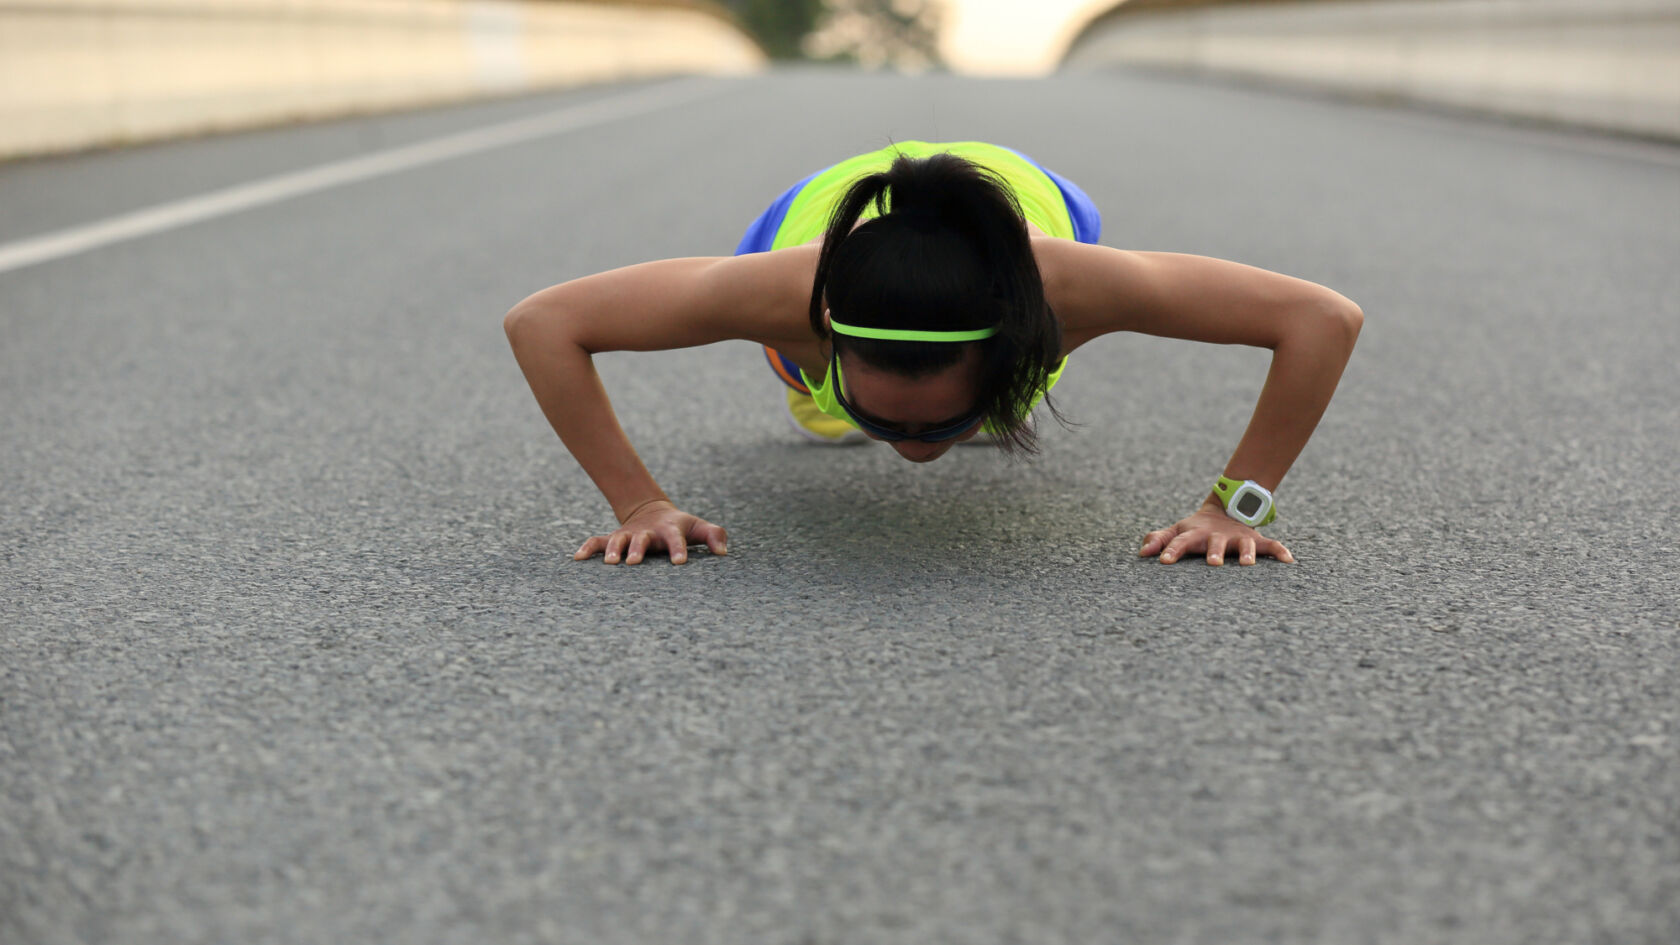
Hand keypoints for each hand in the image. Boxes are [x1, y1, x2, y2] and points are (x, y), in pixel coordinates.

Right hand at [574, 500, 728, 564]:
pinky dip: (587, 548)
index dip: (678, 549)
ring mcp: (629, 535)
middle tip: (633, 562)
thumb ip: (714, 536)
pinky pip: (597, 542)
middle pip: (641, 539)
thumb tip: (723, 553)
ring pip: (617, 540)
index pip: (676, 539)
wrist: (654, 512)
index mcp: (670, 530)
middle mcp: (647, 533)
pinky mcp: (614, 539)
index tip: (680, 562)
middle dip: (636, 550)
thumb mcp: (698, 528)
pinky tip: (577, 558)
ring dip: (613, 550)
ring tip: (609, 563)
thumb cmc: (681, 527)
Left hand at [1140, 500, 1293, 565]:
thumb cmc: (1195, 529)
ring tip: (1247, 564)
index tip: (1163, 560)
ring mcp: (1238, 538)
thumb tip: (1142, 552)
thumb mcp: (1177, 530)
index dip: (1171, 549)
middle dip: (1214, 552)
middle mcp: (1218, 536)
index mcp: (1196, 534)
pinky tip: (1289, 560)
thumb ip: (1159, 539)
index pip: (1180, 541)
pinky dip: (1280, 552)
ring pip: (1244, 545)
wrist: (1226, 510)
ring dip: (1246, 553)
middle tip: (1213, 563)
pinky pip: (1271, 546)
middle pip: (1215, 543)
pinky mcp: (1255, 540)